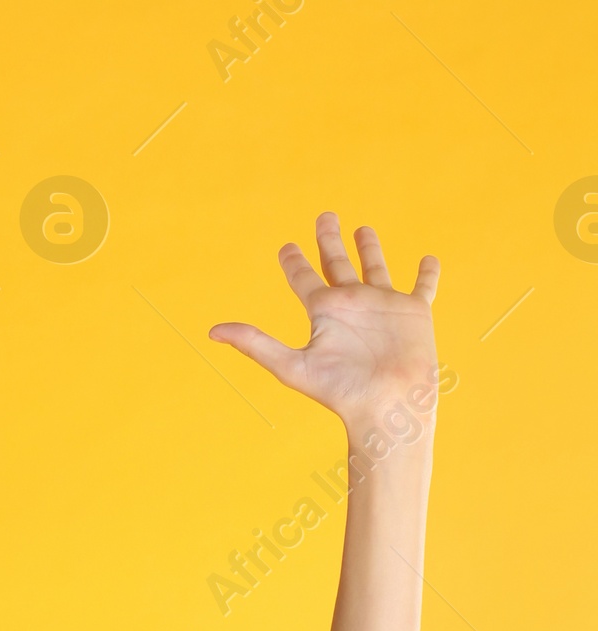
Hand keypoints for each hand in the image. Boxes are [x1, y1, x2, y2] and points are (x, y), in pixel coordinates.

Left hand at [209, 213, 438, 429]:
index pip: (303, 280)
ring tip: (363, 228)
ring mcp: (383, 307)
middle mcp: (351, 306)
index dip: (294, 261)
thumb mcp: (290, 364)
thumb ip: (254, 344)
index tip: (286, 247)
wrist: (387, 405)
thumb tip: (212, 332)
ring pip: (375, 268)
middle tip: (325, 216)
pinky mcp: (414, 312)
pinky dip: (428, 273)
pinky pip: (423, 287)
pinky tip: (429, 259)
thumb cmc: (340, 391)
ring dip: (370, 248)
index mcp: (324, 314)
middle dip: (329, 239)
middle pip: (337, 264)